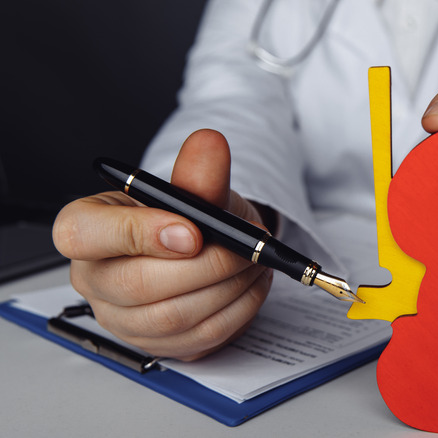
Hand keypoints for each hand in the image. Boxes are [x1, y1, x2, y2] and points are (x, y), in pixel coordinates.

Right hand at [53, 129, 271, 359]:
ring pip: (173, 316)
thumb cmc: (190, 218)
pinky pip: (199, 337)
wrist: (208, 250)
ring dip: (229, 287)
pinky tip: (251, 285)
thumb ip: (200, 171)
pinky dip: (238, 310)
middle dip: (206, 265)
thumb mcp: (196, 189)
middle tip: (245, 248)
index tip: (193, 231)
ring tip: (255, 261)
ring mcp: (123, 320)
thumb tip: (210, 144)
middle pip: (137, 284)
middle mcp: (94, 279)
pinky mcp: (159, 346)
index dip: (139, 234)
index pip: (81, 235)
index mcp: (86, 229)